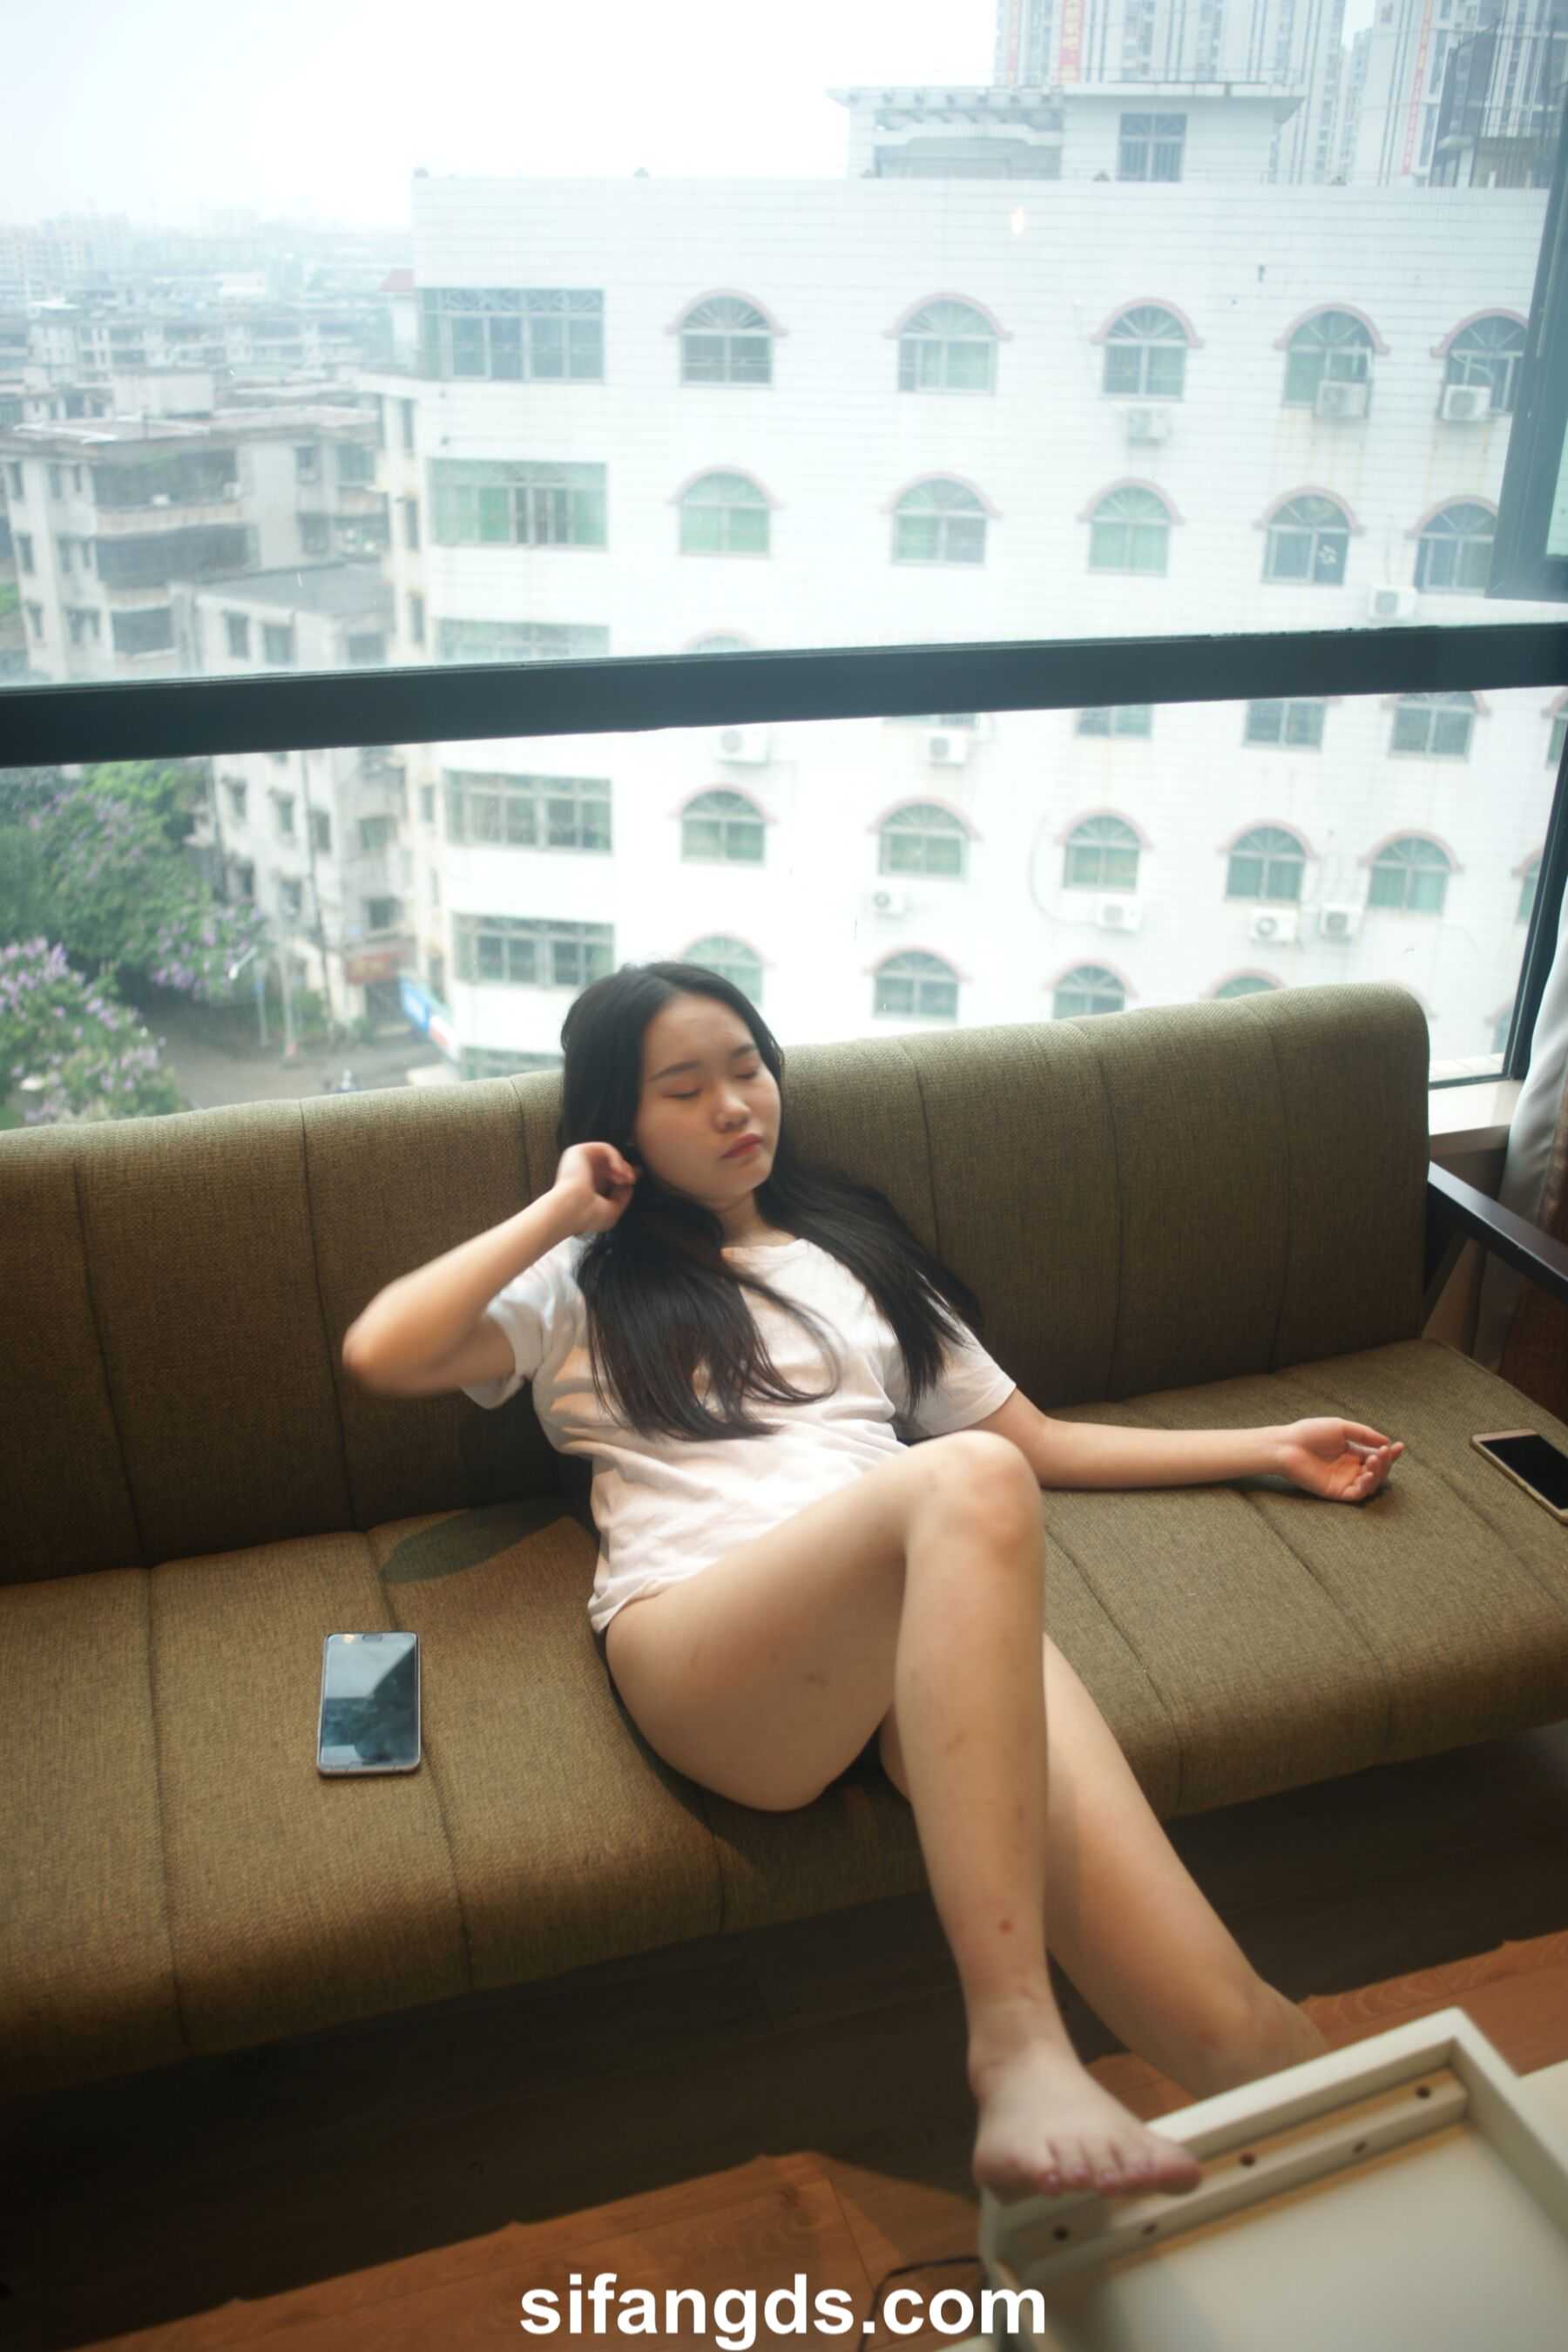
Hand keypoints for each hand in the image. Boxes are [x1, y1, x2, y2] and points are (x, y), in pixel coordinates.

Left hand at [1275, 1418, 1404, 1503]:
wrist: (1287, 1444)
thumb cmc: (1310, 1432)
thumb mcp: (1341, 1428)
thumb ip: (1364, 1434)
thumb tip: (1387, 1442)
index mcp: (1352, 1453)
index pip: (1377, 1456)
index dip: (1390, 1453)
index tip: (1400, 1446)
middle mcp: (1350, 1468)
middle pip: (1378, 1471)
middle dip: (1385, 1462)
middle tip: (1382, 1452)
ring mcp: (1343, 1481)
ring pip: (1371, 1483)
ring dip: (1378, 1473)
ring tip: (1374, 1461)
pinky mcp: (1335, 1492)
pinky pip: (1357, 1494)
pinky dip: (1366, 1486)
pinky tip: (1367, 1474)